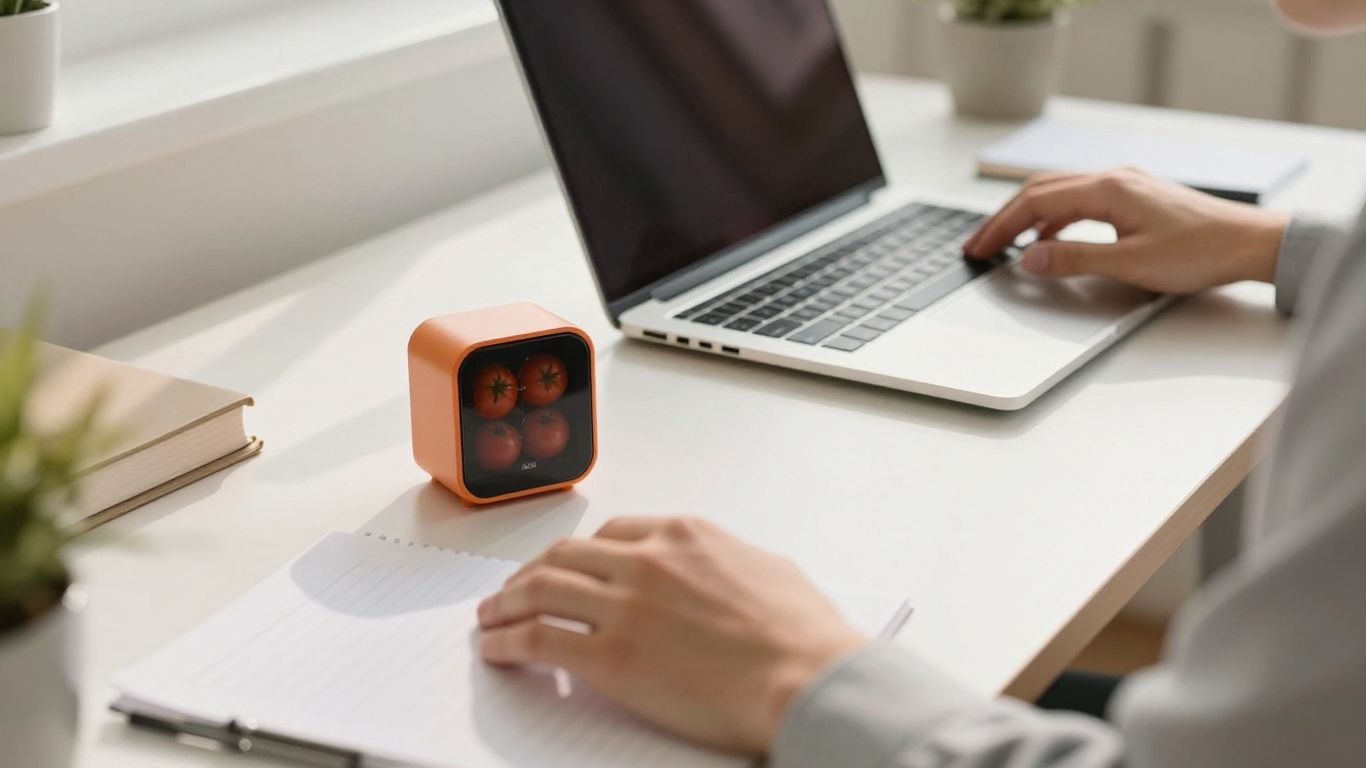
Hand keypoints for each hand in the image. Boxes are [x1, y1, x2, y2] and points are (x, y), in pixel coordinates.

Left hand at [476, 516, 866, 754]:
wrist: (807, 678)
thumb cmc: (804, 635)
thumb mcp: (769, 569)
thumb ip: (728, 561)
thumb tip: (721, 571)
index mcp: (685, 535)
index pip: (611, 534)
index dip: (577, 553)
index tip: (565, 566)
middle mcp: (648, 560)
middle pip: (565, 556)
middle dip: (531, 572)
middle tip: (514, 589)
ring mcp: (625, 606)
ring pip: (541, 589)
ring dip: (506, 602)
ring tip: (490, 617)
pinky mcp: (611, 656)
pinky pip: (539, 640)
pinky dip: (508, 642)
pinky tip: (497, 649)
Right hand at [963, 167, 1289, 292]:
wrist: (1250, 243)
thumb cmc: (1200, 252)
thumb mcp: (1130, 264)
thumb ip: (1074, 259)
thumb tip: (1029, 258)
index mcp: (1108, 189)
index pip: (1035, 202)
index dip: (1000, 226)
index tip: (977, 248)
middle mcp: (1113, 178)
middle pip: (1040, 190)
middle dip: (1004, 218)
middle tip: (978, 244)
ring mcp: (1125, 184)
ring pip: (1059, 192)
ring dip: (1027, 216)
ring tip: (1005, 243)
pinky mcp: (1135, 195)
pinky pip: (1080, 200)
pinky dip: (1054, 218)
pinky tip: (1050, 239)